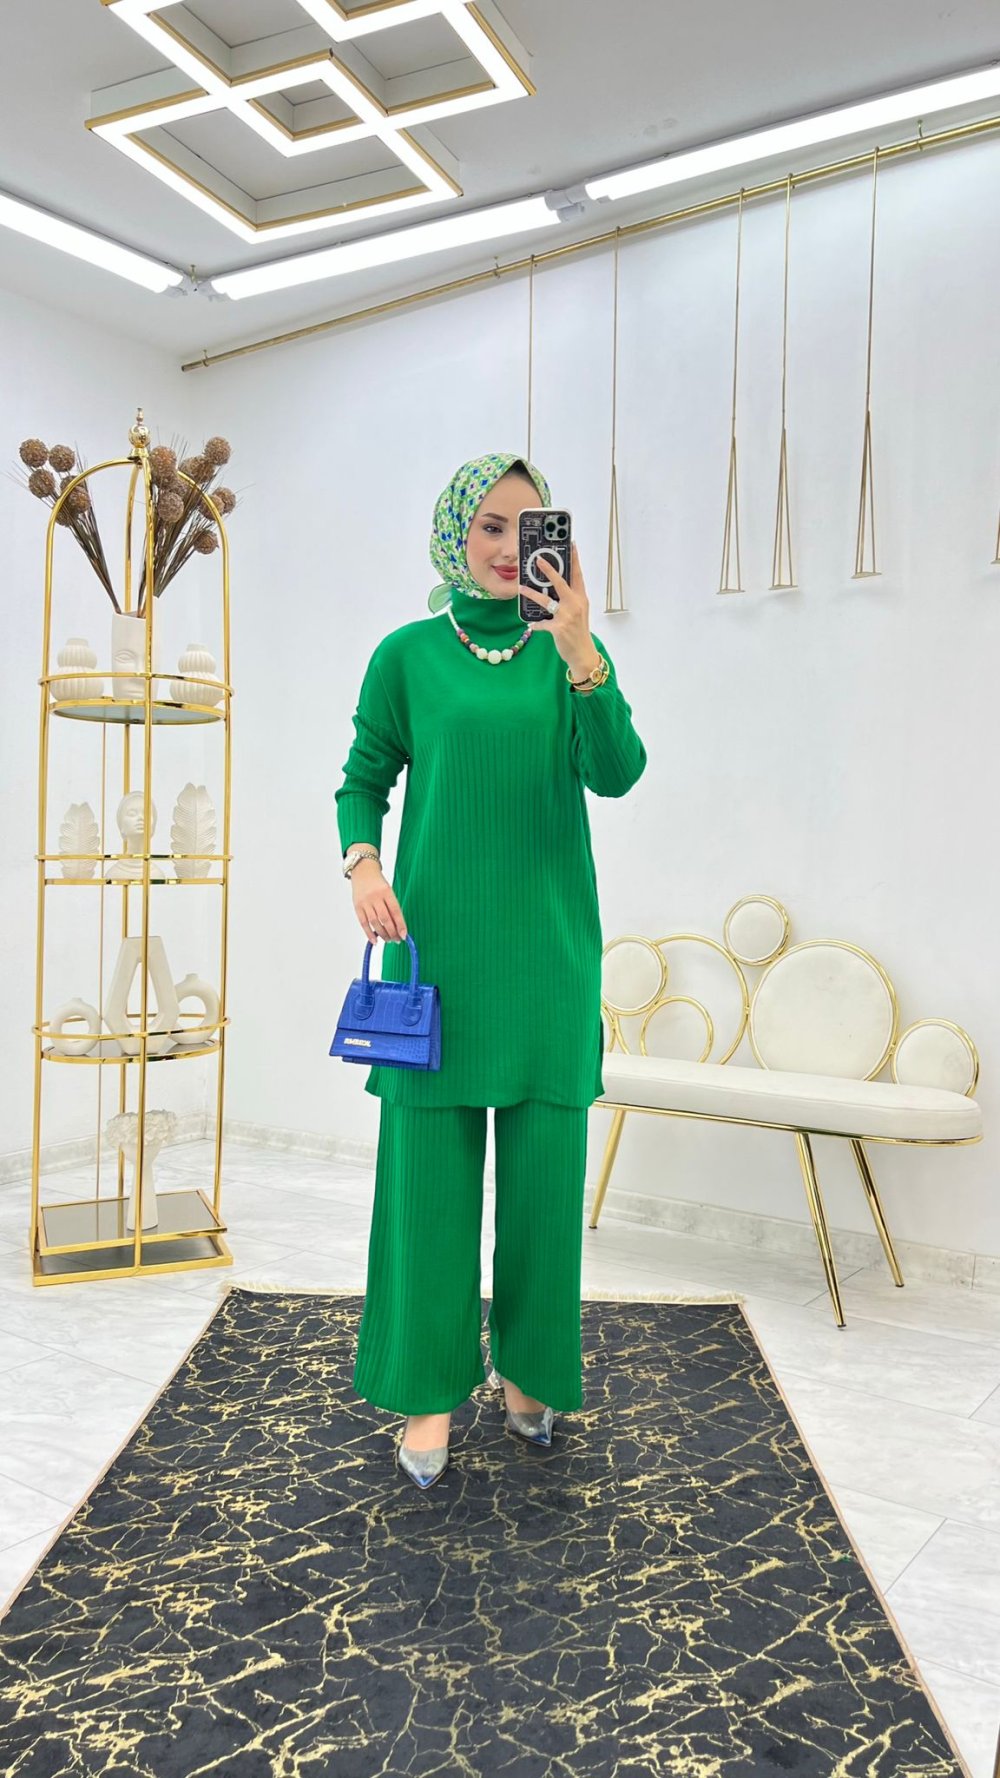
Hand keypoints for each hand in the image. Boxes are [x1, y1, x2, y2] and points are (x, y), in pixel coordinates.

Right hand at [352, 860, 407, 944]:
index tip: (404, 935)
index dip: (400, 925)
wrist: (363, 871)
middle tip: (397, 940)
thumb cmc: (378, 882)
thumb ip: (392, 906)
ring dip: (382, 934)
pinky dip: (369, 933)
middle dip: (392, 932)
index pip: (395, 911)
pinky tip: (375, 940)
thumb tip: (398, 927)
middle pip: (385, 919)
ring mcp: (365, 902)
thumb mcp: (388, 890)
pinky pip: (363, 923)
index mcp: (386, 892)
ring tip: (388, 940)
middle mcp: (375, 897)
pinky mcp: (357, 906)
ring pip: (375, 922)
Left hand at [525, 543, 599, 678]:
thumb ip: (570, 598)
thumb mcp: (579, 612)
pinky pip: (542, 623)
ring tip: (520, 588)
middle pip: (561, 582)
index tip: (571, 544)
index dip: (574, 559)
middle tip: (537, 559)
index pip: (578, 575)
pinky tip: (532, 624)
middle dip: (549, 570)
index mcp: (581, 598)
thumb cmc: (578, 631)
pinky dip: (536, 624)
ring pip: (546, 600)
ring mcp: (567, 616)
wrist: (583, 654)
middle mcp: (575, 604)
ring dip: (532, 594)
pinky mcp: (558, 628)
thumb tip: (555, 587)